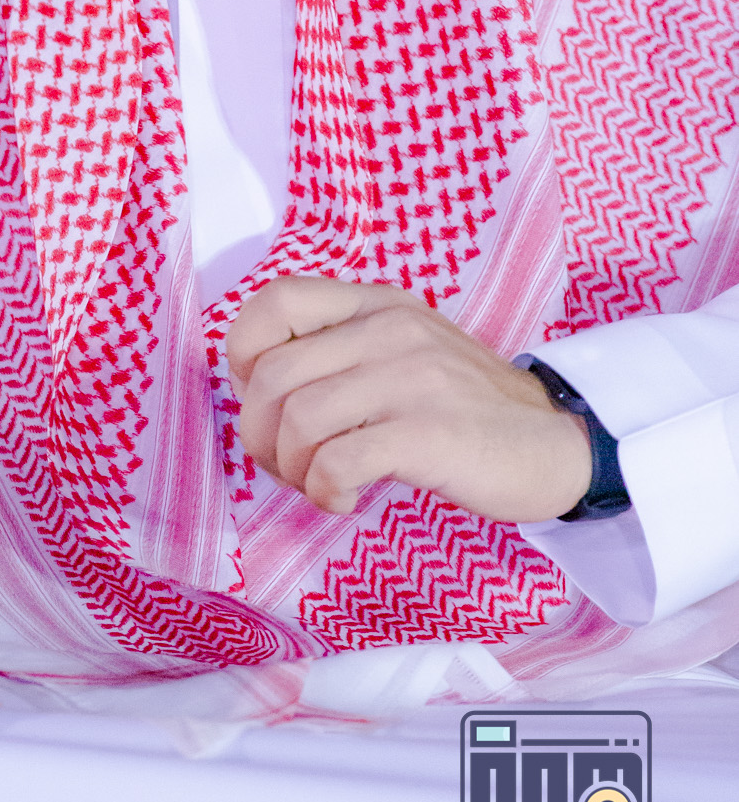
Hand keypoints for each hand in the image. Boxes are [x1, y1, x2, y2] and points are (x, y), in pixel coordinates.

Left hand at [225, 275, 591, 523]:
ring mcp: (410, 378)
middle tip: (285, 464)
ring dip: (290, 469)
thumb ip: (340, 349)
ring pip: (298, 420)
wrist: (557, 442)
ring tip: (317, 484)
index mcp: (376, 303)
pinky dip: (324, 492)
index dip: (244, 353)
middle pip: (271, 375)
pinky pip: (336, 464)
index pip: (276, 301)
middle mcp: (389, 329)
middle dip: (258, 433)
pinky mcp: (428, 433)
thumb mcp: (403, 349)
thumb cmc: (465, 407)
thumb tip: (255, 387)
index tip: (260, 397)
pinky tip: (344, 500)